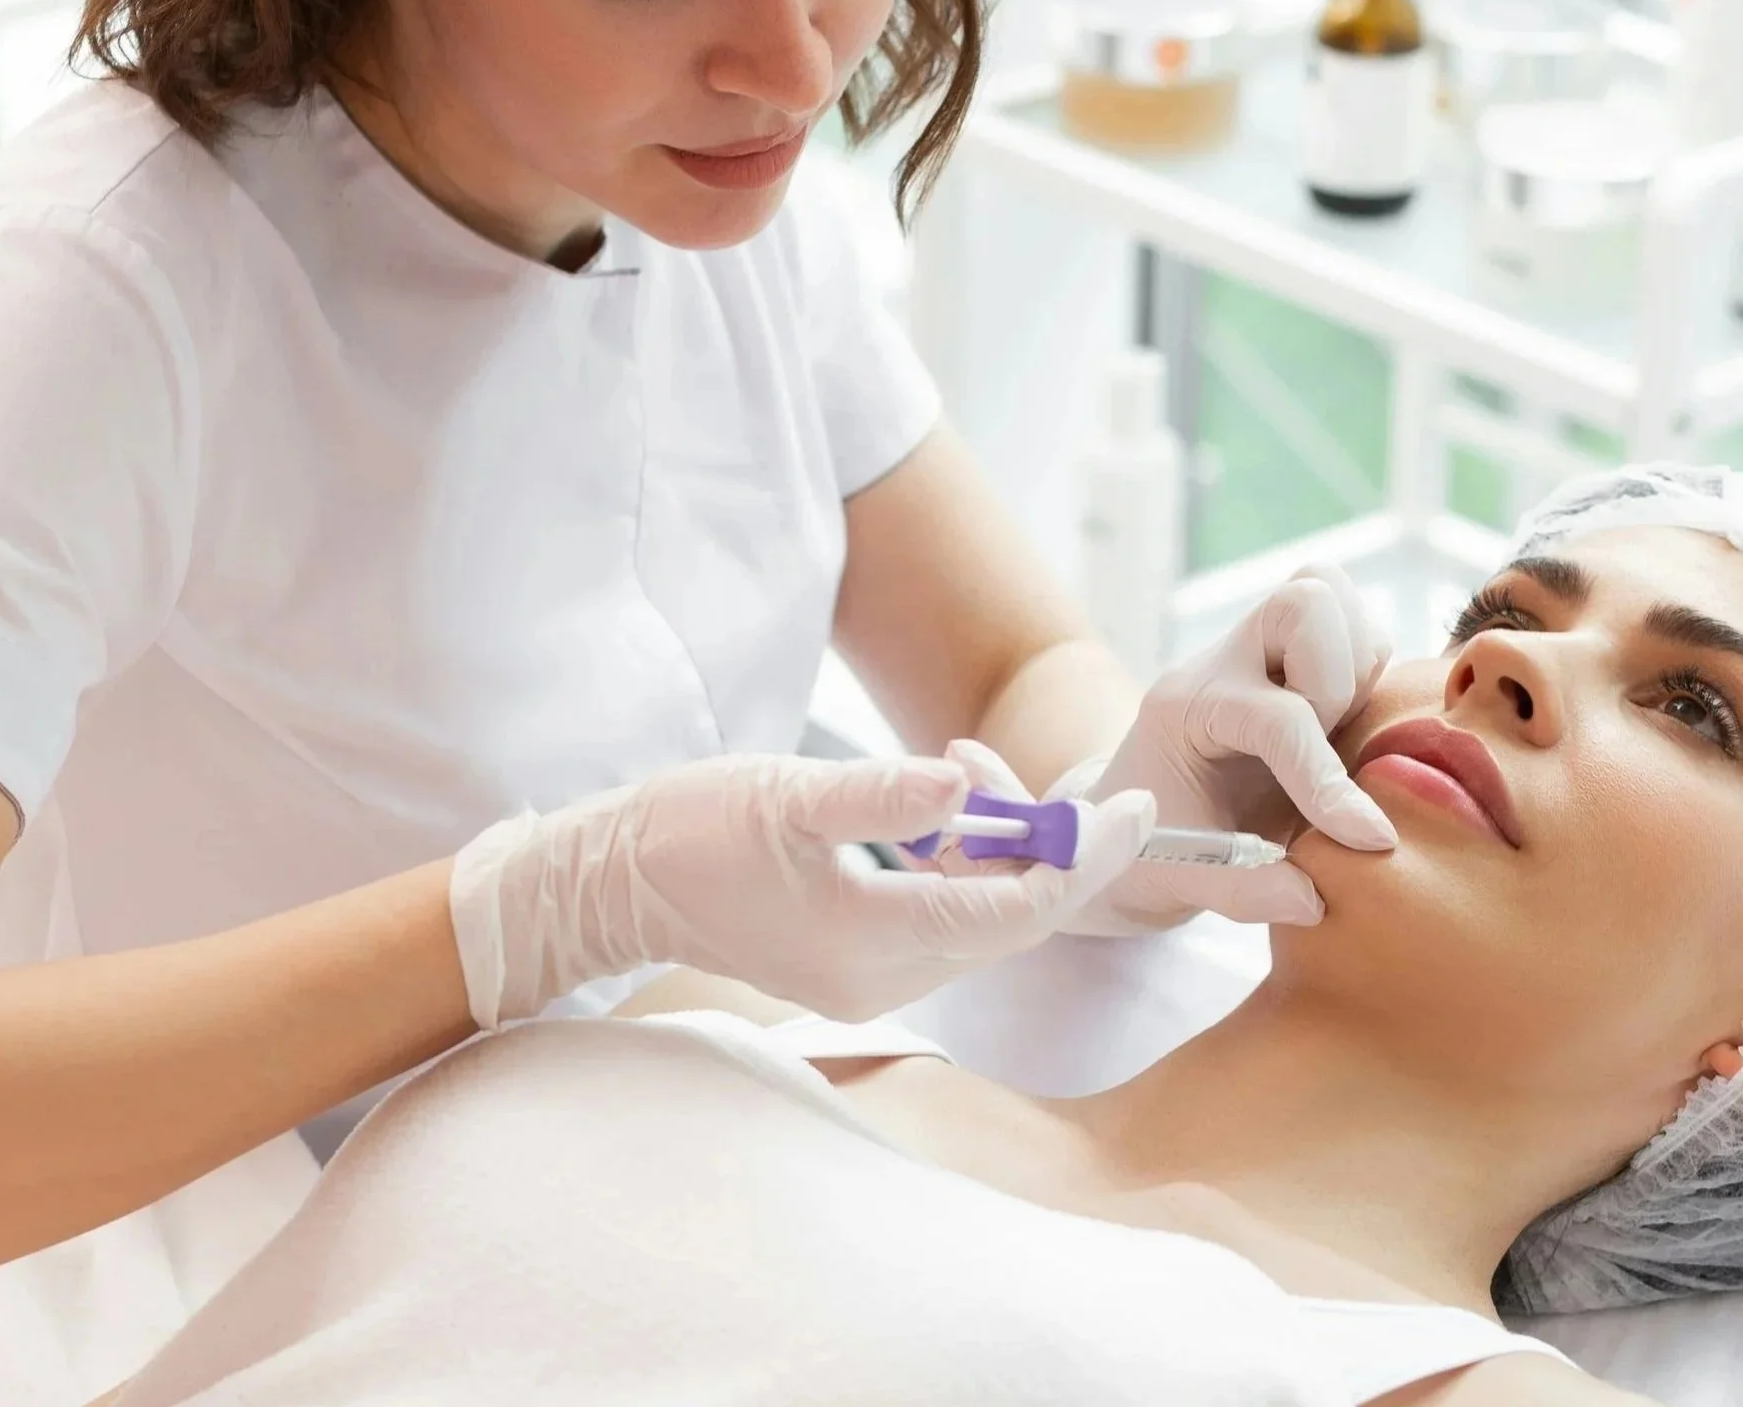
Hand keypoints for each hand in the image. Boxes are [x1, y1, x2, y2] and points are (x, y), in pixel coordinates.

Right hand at [448, 751, 1155, 1026]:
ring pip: (978, 915)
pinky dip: (961, 859)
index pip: (1017, 910)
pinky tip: (940, 799)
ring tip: (967, 766)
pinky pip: (941, 913)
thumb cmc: (685, 831)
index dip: (1087, 860)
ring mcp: (867, 975)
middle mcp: (883, 976)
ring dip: (1000, 846)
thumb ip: (880, 796)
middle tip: (1097, 790)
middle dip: (1059, 852)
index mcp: (873, 942)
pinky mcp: (852, 958)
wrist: (604, 883)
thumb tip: (965, 786)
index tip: (1138, 808)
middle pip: (1013, 921)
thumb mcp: (786, 795)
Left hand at [1060, 566, 1397, 933]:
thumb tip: (1313, 897)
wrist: (1128, 826)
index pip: (1276, 719)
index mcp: (1187, 707)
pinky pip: (1353, 625)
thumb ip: (1244, 892)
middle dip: (1338, 677)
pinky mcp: (1297, 658)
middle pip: (1303, 599)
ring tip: (1338, 733)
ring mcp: (1262, 650)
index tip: (1368, 839)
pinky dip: (1368, 669)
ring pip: (1331, 594)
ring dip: (1358, 666)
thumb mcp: (1177, 884)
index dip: (1326, 782)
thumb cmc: (1146, 852)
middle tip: (1330, 742)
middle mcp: (1225, 661)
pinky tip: (1347, 728)